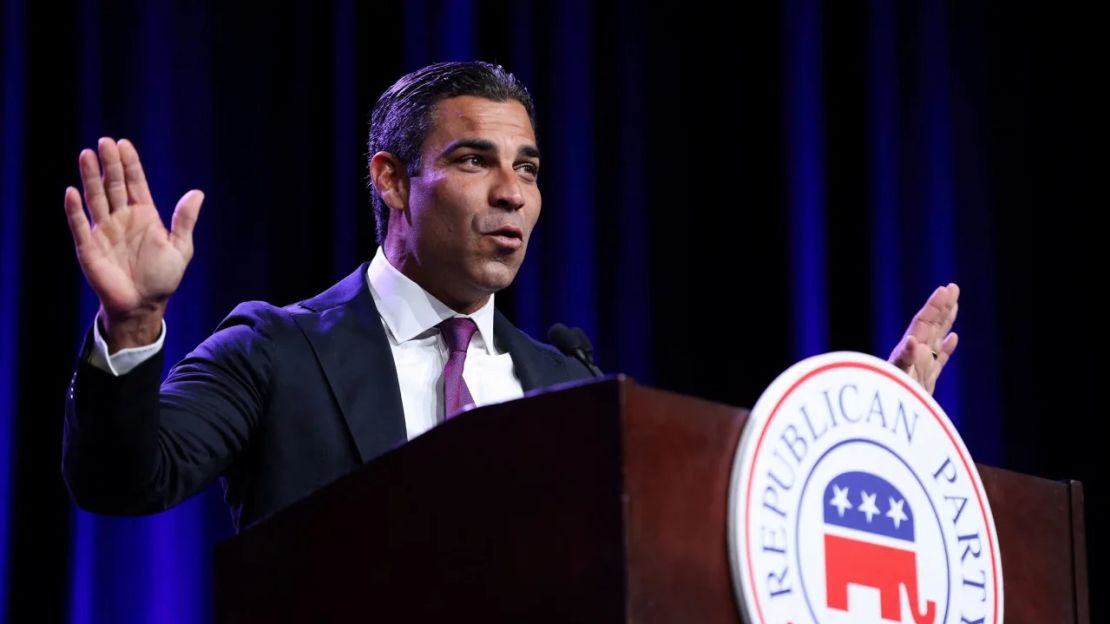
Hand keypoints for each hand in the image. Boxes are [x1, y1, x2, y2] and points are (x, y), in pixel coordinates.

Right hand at [63, 138, 203, 347]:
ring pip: (96, 199)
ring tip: (86, 155)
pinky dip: (75, 210)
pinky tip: (71, 192)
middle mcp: (122, 218)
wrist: (144, 304)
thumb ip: (185, 221)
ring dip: (90, 178)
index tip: (123, 144)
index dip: (129, 165)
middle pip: (113, 185)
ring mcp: (104, 231)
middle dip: (109, 164)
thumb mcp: (180, 248)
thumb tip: (197, 193)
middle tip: (104, 142)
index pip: (134, 183)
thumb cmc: (162, 277)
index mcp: (144, 215)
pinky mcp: (89, 247)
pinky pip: (80, 225)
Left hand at [888, 283, 959, 394]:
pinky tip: (953, 338)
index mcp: (909, 349)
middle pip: (931, 325)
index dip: (935, 306)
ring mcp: (920, 367)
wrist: (887, 420)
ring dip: (945, 322)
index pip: (924, 322)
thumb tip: (912, 341)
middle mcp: (914, 355)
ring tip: (954, 305)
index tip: (946, 289)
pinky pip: (939, 360)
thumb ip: (904, 359)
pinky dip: (946, 348)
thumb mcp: (898, 376)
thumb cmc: (891, 397)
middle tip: (953, 287)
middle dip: (942, 307)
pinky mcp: (925, 381)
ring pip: (936, 339)